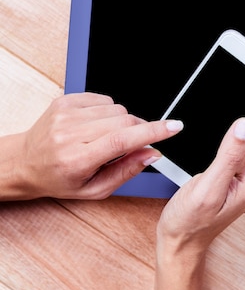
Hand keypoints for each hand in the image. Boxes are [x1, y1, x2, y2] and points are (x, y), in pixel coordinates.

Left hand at [8, 92, 182, 199]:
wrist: (24, 162)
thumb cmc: (59, 178)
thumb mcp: (95, 189)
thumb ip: (127, 171)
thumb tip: (152, 154)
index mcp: (77, 160)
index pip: (123, 140)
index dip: (153, 132)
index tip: (174, 127)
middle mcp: (70, 134)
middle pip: (125, 122)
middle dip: (140, 130)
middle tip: (135, 144)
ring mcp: (66, 115)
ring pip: (118, 109)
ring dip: (122, 122)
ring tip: (106, 137)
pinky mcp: (66, 101)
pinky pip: (104, 99)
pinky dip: (108, 112)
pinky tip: (96, 126)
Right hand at [157, 117, 244, 254]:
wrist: (180, 242)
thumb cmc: (191, 222)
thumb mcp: (209, 186)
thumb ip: (229, 156)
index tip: (243, 103)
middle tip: (223, 112)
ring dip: (234, 132)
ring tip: (216, 128)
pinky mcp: (233, 177)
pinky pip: (236, 152)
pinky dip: (226, 142)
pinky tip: (212, 143)